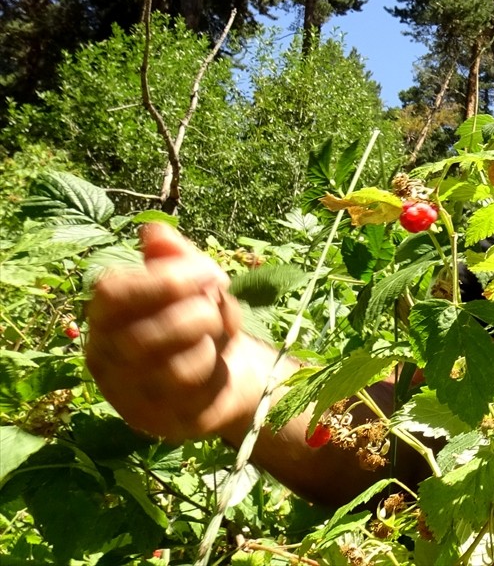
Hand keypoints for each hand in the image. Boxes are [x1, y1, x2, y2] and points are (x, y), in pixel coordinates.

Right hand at [85, 222, 267, 442]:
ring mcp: (126, 394)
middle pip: (144, 336)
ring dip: (208, 347)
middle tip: (219, 308)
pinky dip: (216, 375)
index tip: (211, 273)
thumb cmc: (202, 319)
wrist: (229, 371)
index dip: (166, 280)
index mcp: (105, 315)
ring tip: (217, 337)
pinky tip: (219, 366)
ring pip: (170, 370)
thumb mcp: (195, 281)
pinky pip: (191, 399)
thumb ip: (175, 256)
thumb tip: (153, 231)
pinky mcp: (156, 422)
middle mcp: (105, 356)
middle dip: (196, 316)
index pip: (113, 293)